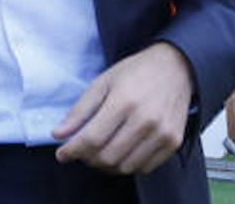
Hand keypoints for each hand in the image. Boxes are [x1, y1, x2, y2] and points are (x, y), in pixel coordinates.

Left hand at [54, 42, 193, 174]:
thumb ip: (80, 110)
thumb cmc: (137, 72)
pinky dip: (129, 164)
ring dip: (108, 164)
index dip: (73, 151)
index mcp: (124, 101)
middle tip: (84, 150)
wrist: (176, 66)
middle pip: (107, 157)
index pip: (92, 139)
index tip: (63, 154)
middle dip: (88, 158)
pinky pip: (145, 167)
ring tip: (103, 150)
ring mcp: (162, 132)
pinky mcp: (173, 141)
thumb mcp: (103, 82)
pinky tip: (124, 150)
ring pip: (125, 167)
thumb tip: (58, 135)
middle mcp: (145, 119)